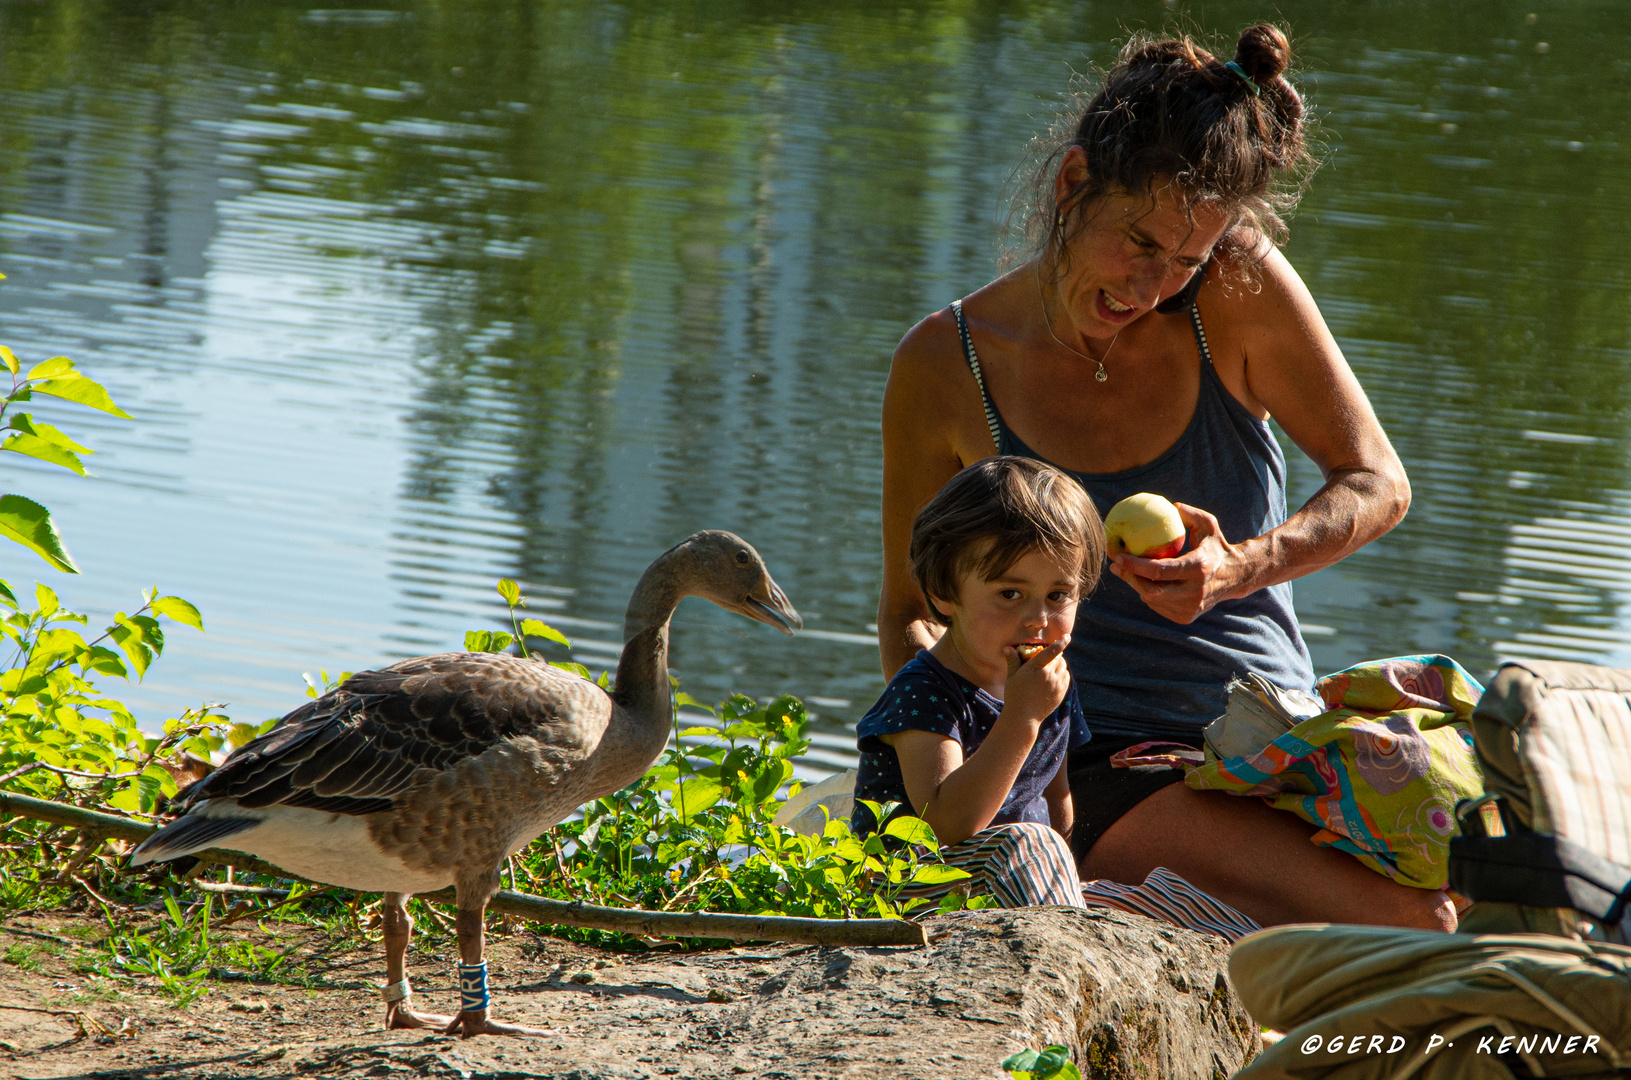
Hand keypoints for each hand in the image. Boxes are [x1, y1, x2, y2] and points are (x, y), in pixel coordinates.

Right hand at [1000, 635, 1070, 722]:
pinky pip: (1066, 677)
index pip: (1051, 652)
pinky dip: (1062, 673)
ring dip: (1059, 664)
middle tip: (1047, 657)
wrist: (1024, 717)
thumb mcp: (1011, 677)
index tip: (1067, 636)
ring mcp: (1056, 685)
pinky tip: (1054, 677)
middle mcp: (1049, 675)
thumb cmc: (1014, 695)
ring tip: (1050, 667)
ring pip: (1063, 667)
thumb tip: (1008, 647)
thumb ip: (1013, 661)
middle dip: (1055, 655)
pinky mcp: (1061, 693)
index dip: (1060, 643)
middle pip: (1058, 658)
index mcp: (1036, 669)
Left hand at [1108, 502, 1247, 623]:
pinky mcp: (1187, 617)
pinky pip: (1159, 606)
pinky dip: (1150, 595)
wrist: (1237, 576)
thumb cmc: (1216, 546)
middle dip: (1129, 578)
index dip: (1135, 565)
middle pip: (1151, 591)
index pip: (1159, 571)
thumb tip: (1170, 505)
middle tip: (1116, 566)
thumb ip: (1190, 514)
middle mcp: (1195, 592)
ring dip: (1138, 585)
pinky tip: (1145, 582)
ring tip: (1127, 571)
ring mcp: (1192, 607)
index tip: (1119, 556)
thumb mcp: (1208, 525)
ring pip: (1153, 600)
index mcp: (1198, 568)